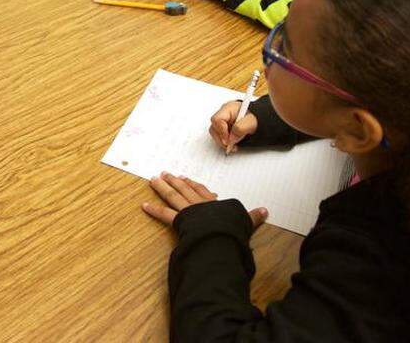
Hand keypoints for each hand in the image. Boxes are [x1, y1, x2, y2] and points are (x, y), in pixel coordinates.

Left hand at [141, 172, 267, 228]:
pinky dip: (154, 210)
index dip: (193, 185)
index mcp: (213, 203)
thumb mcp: (245, 221)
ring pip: (173, 196)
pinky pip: (165, 214)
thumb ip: (253, 216)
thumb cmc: (232, 229)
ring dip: (163, 188)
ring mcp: (188, 211)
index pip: (201, 190)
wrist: (221, 235)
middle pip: (185, 189)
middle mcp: (199, 203)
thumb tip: (265, 211)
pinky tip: (144, 205)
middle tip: (165, 174)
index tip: (186, 178)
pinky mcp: (180, 221)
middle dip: (175, 181)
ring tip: (153, 180)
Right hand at [210, 100, 258, 152]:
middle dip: (221, 138)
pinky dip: (225, 143)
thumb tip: (231, 138)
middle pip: (213, 127)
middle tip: (230, 145)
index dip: (221, 131)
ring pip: (215, 134)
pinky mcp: (224, 130)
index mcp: (228, 108)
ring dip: (223, 142)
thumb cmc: (256, 118)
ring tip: (233, 146)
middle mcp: (224, 115)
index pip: (217, 119)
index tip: (228, 140)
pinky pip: (220, 137)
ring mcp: (223, 122)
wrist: (260, 121)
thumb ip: (240, 128)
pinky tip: (233, 144)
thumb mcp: (251, 122)